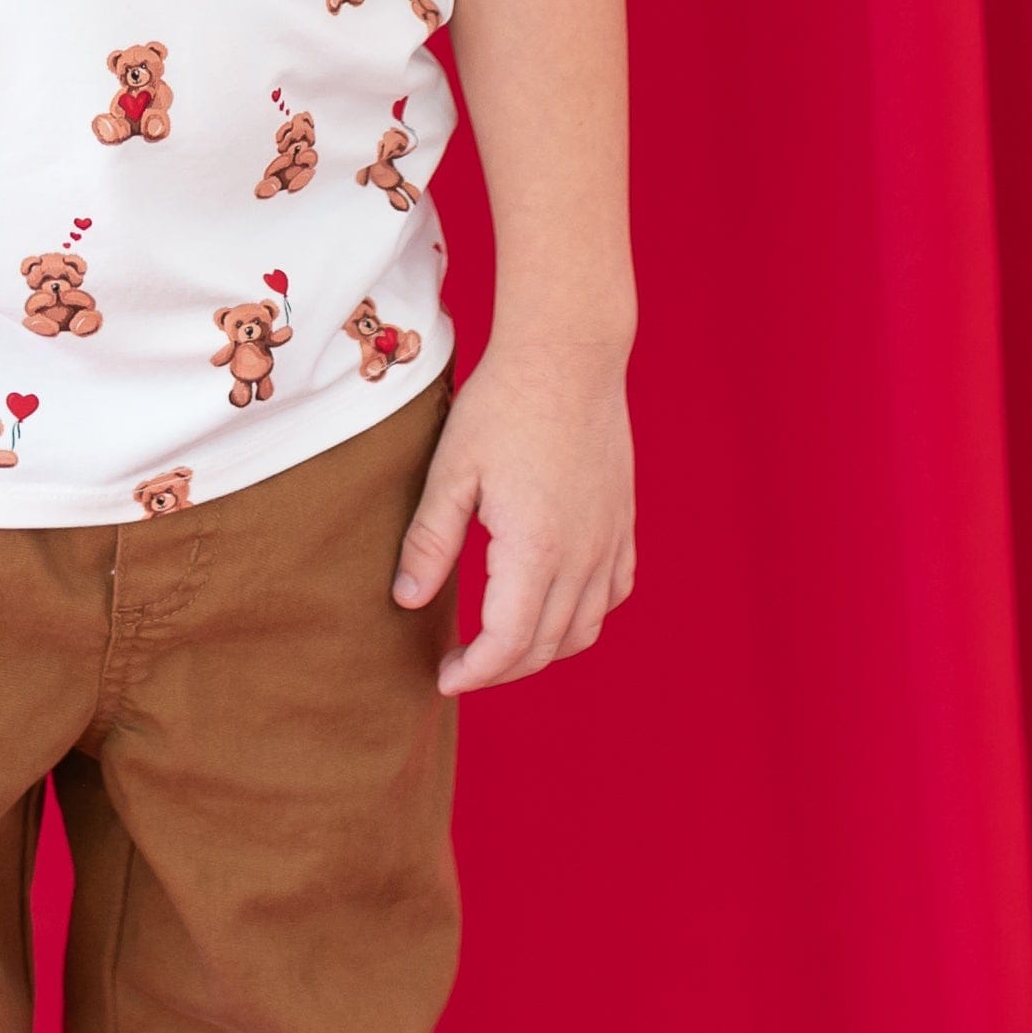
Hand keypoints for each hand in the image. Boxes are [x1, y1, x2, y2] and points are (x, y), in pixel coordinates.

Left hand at [390, 335, 634, 692]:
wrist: (568, 354)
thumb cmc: (502, 404)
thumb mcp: (451, 470)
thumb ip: (429, 541)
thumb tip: (408, 602)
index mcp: (537, 549)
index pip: (509, 643)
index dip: (475, 672)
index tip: (443, 678)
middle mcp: (583, 555)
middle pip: (546, 646)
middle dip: (501, 669)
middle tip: (461, 666)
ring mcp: (610, 540)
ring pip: (585, 628)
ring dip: (543, 650)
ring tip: (502, 644)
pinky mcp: (623, 522)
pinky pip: (613, 593)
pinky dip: (584, 616)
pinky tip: (555, 604)